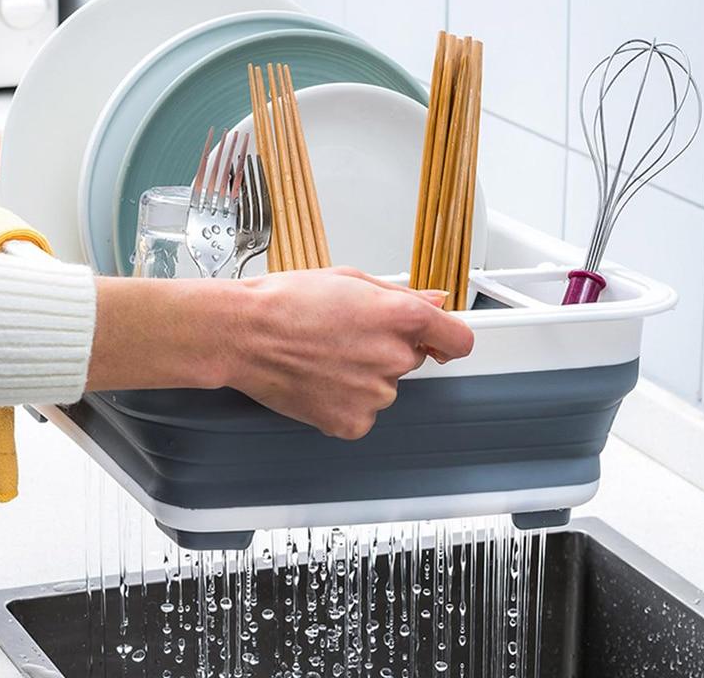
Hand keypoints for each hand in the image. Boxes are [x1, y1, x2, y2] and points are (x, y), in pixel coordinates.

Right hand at [87, 268, 473, 440]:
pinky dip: (345, 400)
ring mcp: (375, 395)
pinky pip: (362, 412)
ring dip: (364, 375)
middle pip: (412, 360)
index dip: (447, 338)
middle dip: (388, 348)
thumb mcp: (350, 280)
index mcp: (401, 317)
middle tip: (347, 336)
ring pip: (384, 387)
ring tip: (325, 356)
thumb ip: (402, 294)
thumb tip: (435, 301)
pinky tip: (319, 380)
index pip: (459, 340)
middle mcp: (395, 358)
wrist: (244, 334)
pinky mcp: (352, 422)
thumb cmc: (288, 301)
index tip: (438, 340)